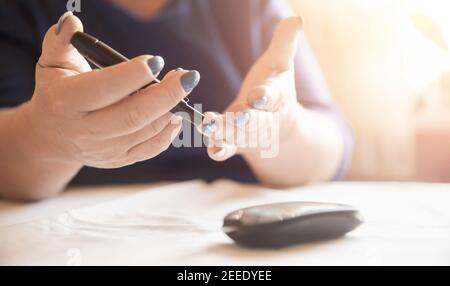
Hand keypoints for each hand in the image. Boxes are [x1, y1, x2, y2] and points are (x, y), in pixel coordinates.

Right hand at [22, 13, 199, 168]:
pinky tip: (178, 112)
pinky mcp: (119, 160)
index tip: (157, 61)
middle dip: (166, 94)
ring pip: (146, 131)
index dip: (134, 75)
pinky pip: (151, 148)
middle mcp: (85, 130)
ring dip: (172, 109)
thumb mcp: (52, 64)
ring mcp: (104, 149)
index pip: (105, 88)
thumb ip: (60, 41)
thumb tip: (72, 21)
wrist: (52, 135)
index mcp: (67, 102)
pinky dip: (170, 131)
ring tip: (184, 86)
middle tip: (188, 76)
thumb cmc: (58, 92)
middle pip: (133, 115)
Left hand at [202, 17, 302, 160]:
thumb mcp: (281, 65)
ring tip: (208, 125)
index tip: (258, 96)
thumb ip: (284, 44)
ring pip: (238, 135)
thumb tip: (297, 19)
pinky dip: (219, 150)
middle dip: (245, 119)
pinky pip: (227, 149)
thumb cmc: (276, 89)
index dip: (266, 96)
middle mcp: (264, 118)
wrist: (279, 127)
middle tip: (236, 116)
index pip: (273, 96)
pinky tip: (210, 148)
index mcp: (276, 97)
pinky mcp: (235, 143)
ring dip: (223, 132)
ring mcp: (249, 134)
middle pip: (256, 120)